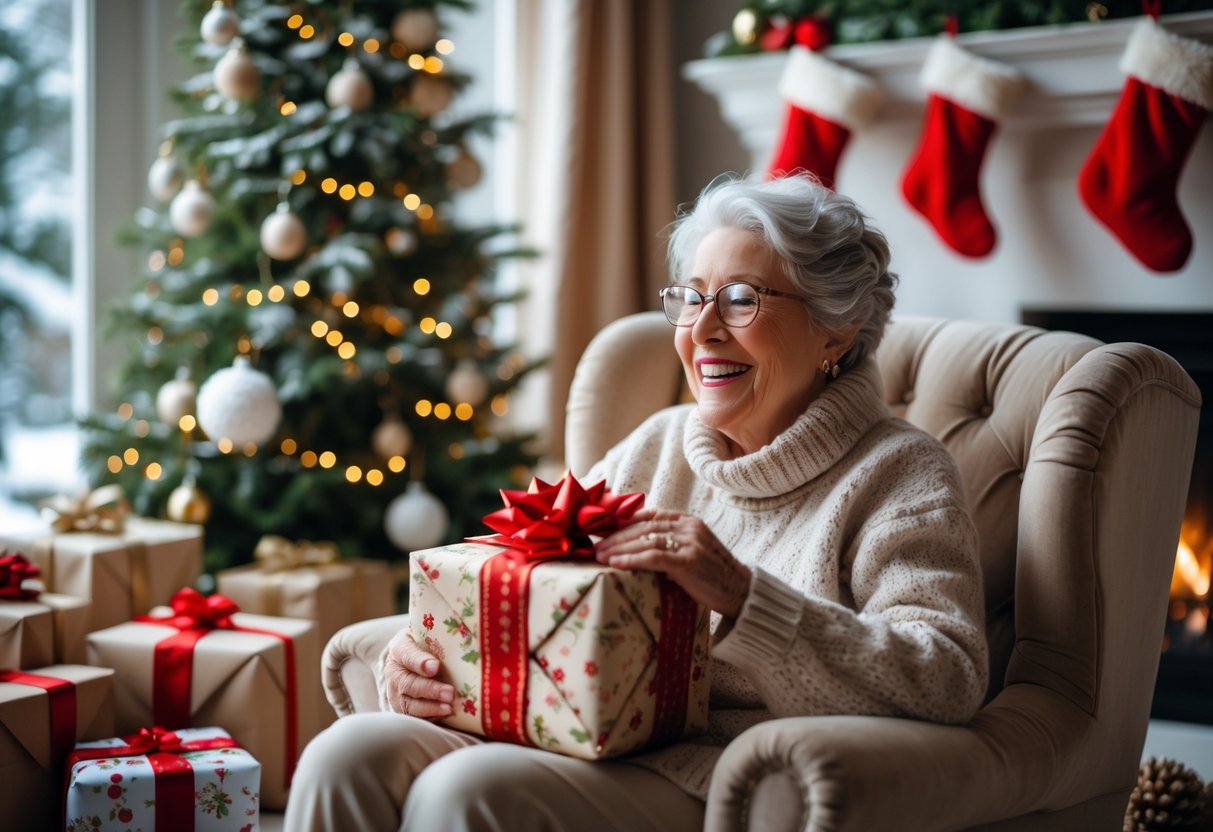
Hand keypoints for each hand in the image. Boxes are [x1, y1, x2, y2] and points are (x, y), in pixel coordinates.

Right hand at [381, 628, 455, 718]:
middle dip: (430, 690)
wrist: (412, 659)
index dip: (420, 662)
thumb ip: (441, 636)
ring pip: (408, 704)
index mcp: (400, 648)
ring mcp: (395, 693)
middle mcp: (394, 672)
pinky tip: (445, 715)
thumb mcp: (430, 634)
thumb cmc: (426, 644)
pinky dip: (429, 718)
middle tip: (450, 693)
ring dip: (429, 708)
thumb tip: (468, 639)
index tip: (435, 667)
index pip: (407, 654)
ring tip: (449, 708)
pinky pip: (412, 717)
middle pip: (408, 683)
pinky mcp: (402, 709)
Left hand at [595, 508, 751, 617]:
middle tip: (595, 545)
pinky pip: (653, 557)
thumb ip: (672, 544)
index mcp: (689, 521)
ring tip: (599, 556)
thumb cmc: (714, 577)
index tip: (605, 530)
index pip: (650, 514)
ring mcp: (690, 543)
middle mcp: (689, 527)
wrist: (741, 592)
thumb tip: (638, 548)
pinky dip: (630, 559)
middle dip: (616, 536)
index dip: (624, 521)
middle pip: (643, 526)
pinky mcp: (688, 561)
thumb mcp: (693, 552)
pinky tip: (615, 564)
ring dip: (618, 548)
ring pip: (645, 540)